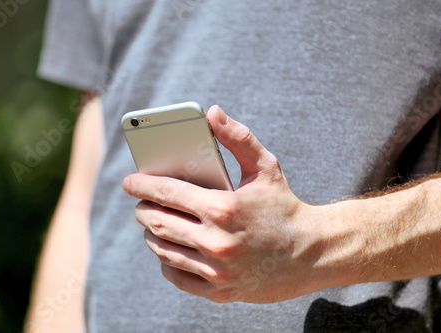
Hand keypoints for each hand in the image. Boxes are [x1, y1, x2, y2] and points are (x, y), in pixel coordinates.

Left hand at [123, 106, 358, 302]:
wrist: (311, 254)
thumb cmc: (285, 206)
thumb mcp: (265, 167)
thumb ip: (237, 137)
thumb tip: (212, 112)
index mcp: (222, 207)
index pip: (166, 192)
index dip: (141, 184)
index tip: (128, 181)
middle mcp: (216, 241)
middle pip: (157, 222)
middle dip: (142, 209)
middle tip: (141, 202)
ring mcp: (216, 270)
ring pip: (162, 249)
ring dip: (150, 233)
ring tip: (153, 222)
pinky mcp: (219, 290)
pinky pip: (176, 275)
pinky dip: (166, 260)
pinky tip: (169, 249)